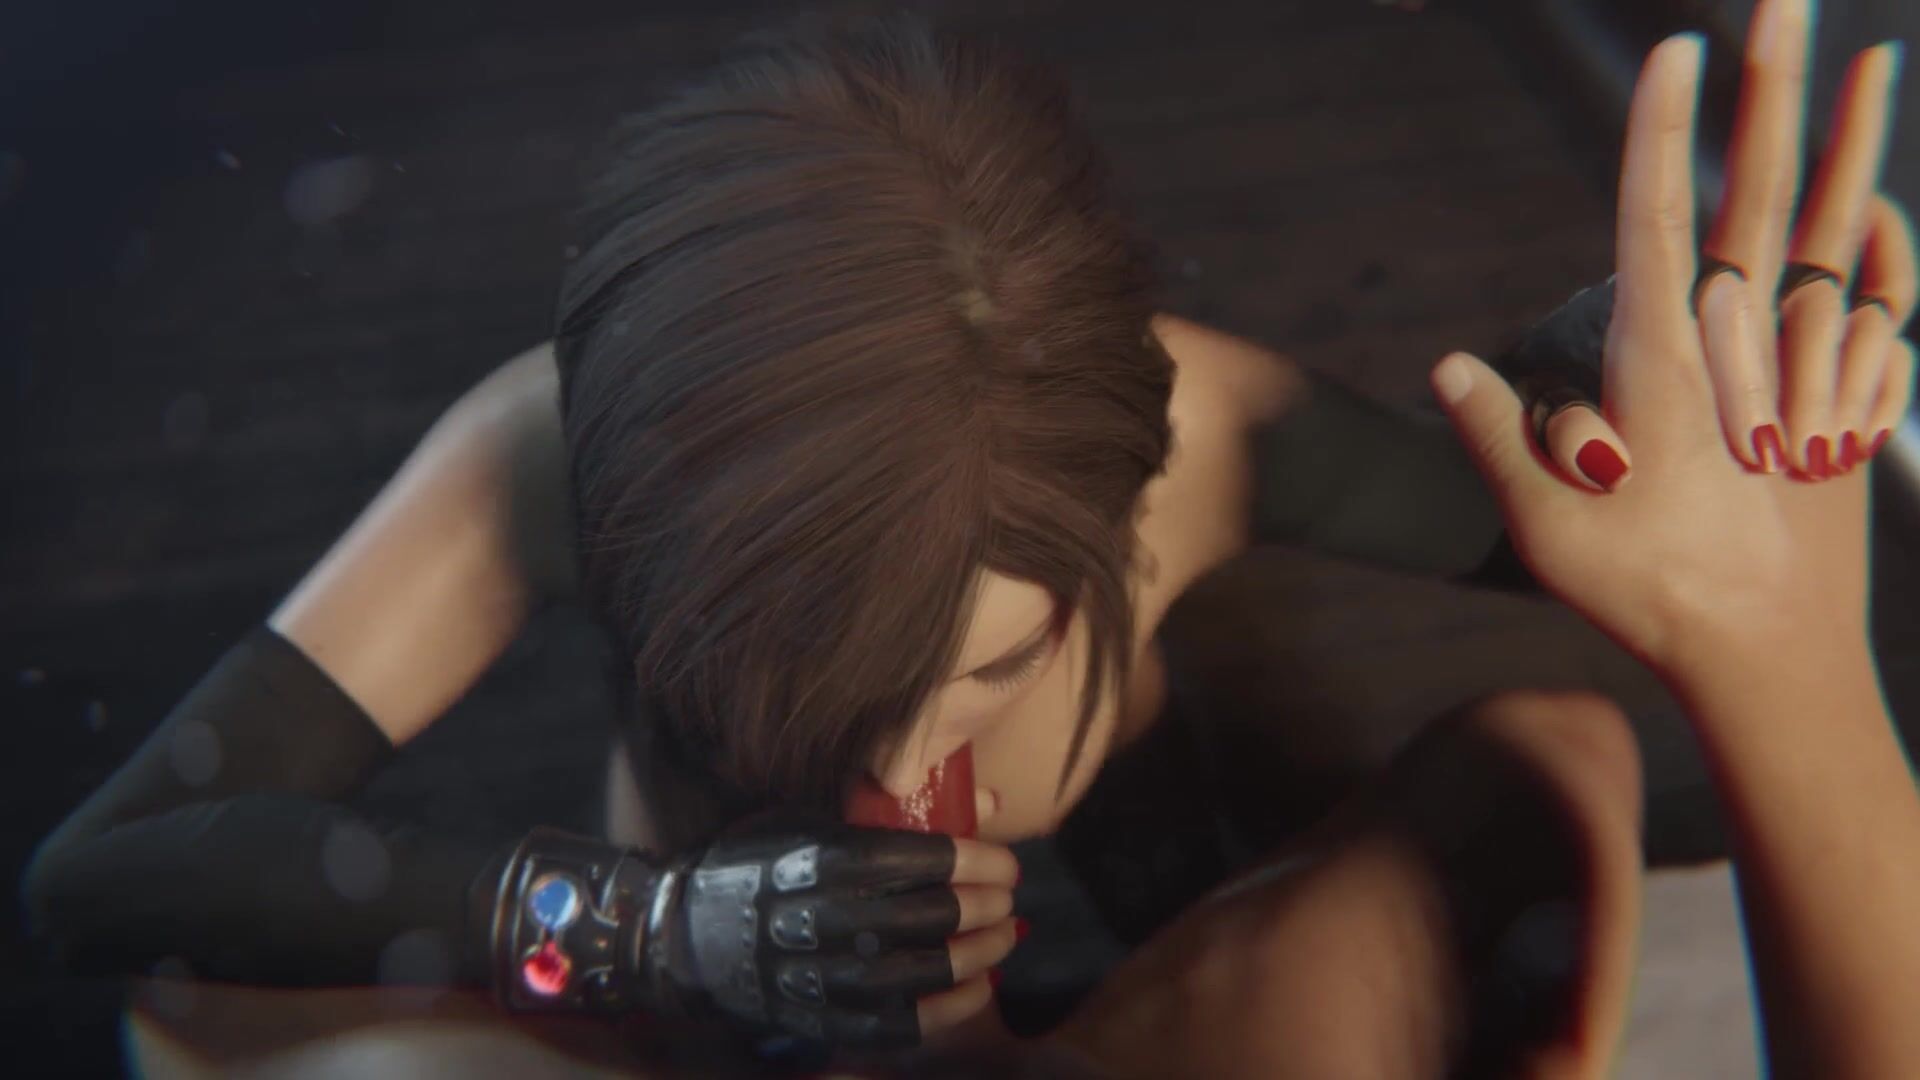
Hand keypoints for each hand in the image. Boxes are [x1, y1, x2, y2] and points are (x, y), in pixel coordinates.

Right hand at [651, 812, 1017, 1051]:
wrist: (690, 934)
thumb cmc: (759, 863)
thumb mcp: (813, 818)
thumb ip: (892, 811)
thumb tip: (985, 801)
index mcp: (827, 860)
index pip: (926, 859)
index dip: (981, 861)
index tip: (1007, 864)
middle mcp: (830, 919)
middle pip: (935, 916)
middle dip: (987, 907)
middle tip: (1009, 899)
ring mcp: (827, 977)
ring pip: (926, 972)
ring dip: (979, 956)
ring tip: (1005, 939)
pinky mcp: (826, 1020)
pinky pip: (903, 1024)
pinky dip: (951, 1009)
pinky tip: (978, 989)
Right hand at [1428, 3, 1914, 671]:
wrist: (1772, 658)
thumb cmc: (1648, 597)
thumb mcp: (1546, 529)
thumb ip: (1496, 437)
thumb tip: (1447, 366)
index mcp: (1665, 367)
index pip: (1655, 221)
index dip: (1663, 131)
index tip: (1675, 50)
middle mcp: (1745, 349)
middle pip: (1759, 194)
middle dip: (1770, 90)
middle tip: (1783, 0)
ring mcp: (1805, 369)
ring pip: (1838, 230)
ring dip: (1855, 138)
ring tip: (1875, 58)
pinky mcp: (1844, 400)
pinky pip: (1880, 305)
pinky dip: (1887, 243)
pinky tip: (1886, 198)